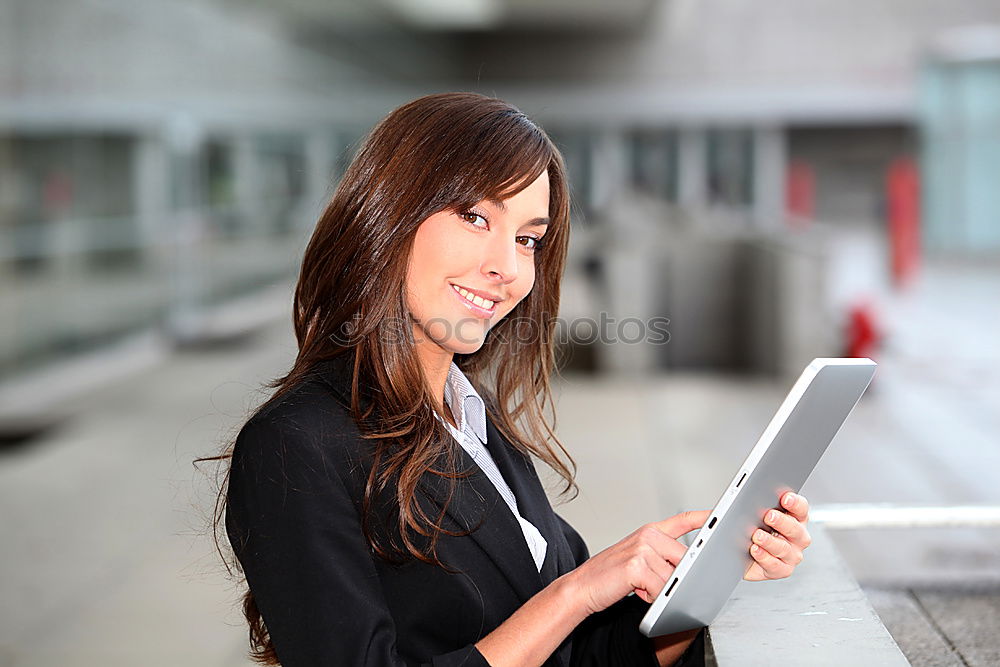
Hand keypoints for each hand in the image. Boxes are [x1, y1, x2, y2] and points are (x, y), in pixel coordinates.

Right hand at [564, 510, 709, 615]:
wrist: (581, 587)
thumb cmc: (609, 576)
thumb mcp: (638, 560)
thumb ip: (662, 558)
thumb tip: (688, 567)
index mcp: (649, 532)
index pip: (682, 520)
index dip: (702, 517)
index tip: (719, 513)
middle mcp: (648, 535)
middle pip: (686, 560)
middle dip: (675, 578)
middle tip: (650, 581)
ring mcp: (643, 548)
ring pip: (674, 578)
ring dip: (660, 590)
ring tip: (639, 586)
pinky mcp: (638, 565)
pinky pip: (662, 589)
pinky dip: (652, 597)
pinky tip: (636, 590)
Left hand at [743, 491, 811, 581]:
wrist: (740, 554)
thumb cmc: (752, 529)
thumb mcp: (756, 514)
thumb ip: (761, 506)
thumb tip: (755, 497)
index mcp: (795, 519)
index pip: (801, 509)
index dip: (795, 503)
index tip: (785, 498)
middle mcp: (797, 538)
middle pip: (795, 529)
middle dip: (782, 522)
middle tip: (769, 516)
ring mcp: (791, 555)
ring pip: (784, 548)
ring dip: (770, 541)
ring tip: (757, 535)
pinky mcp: (782, 570)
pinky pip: (775, 565)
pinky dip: (764, 557)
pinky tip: (755, 550)